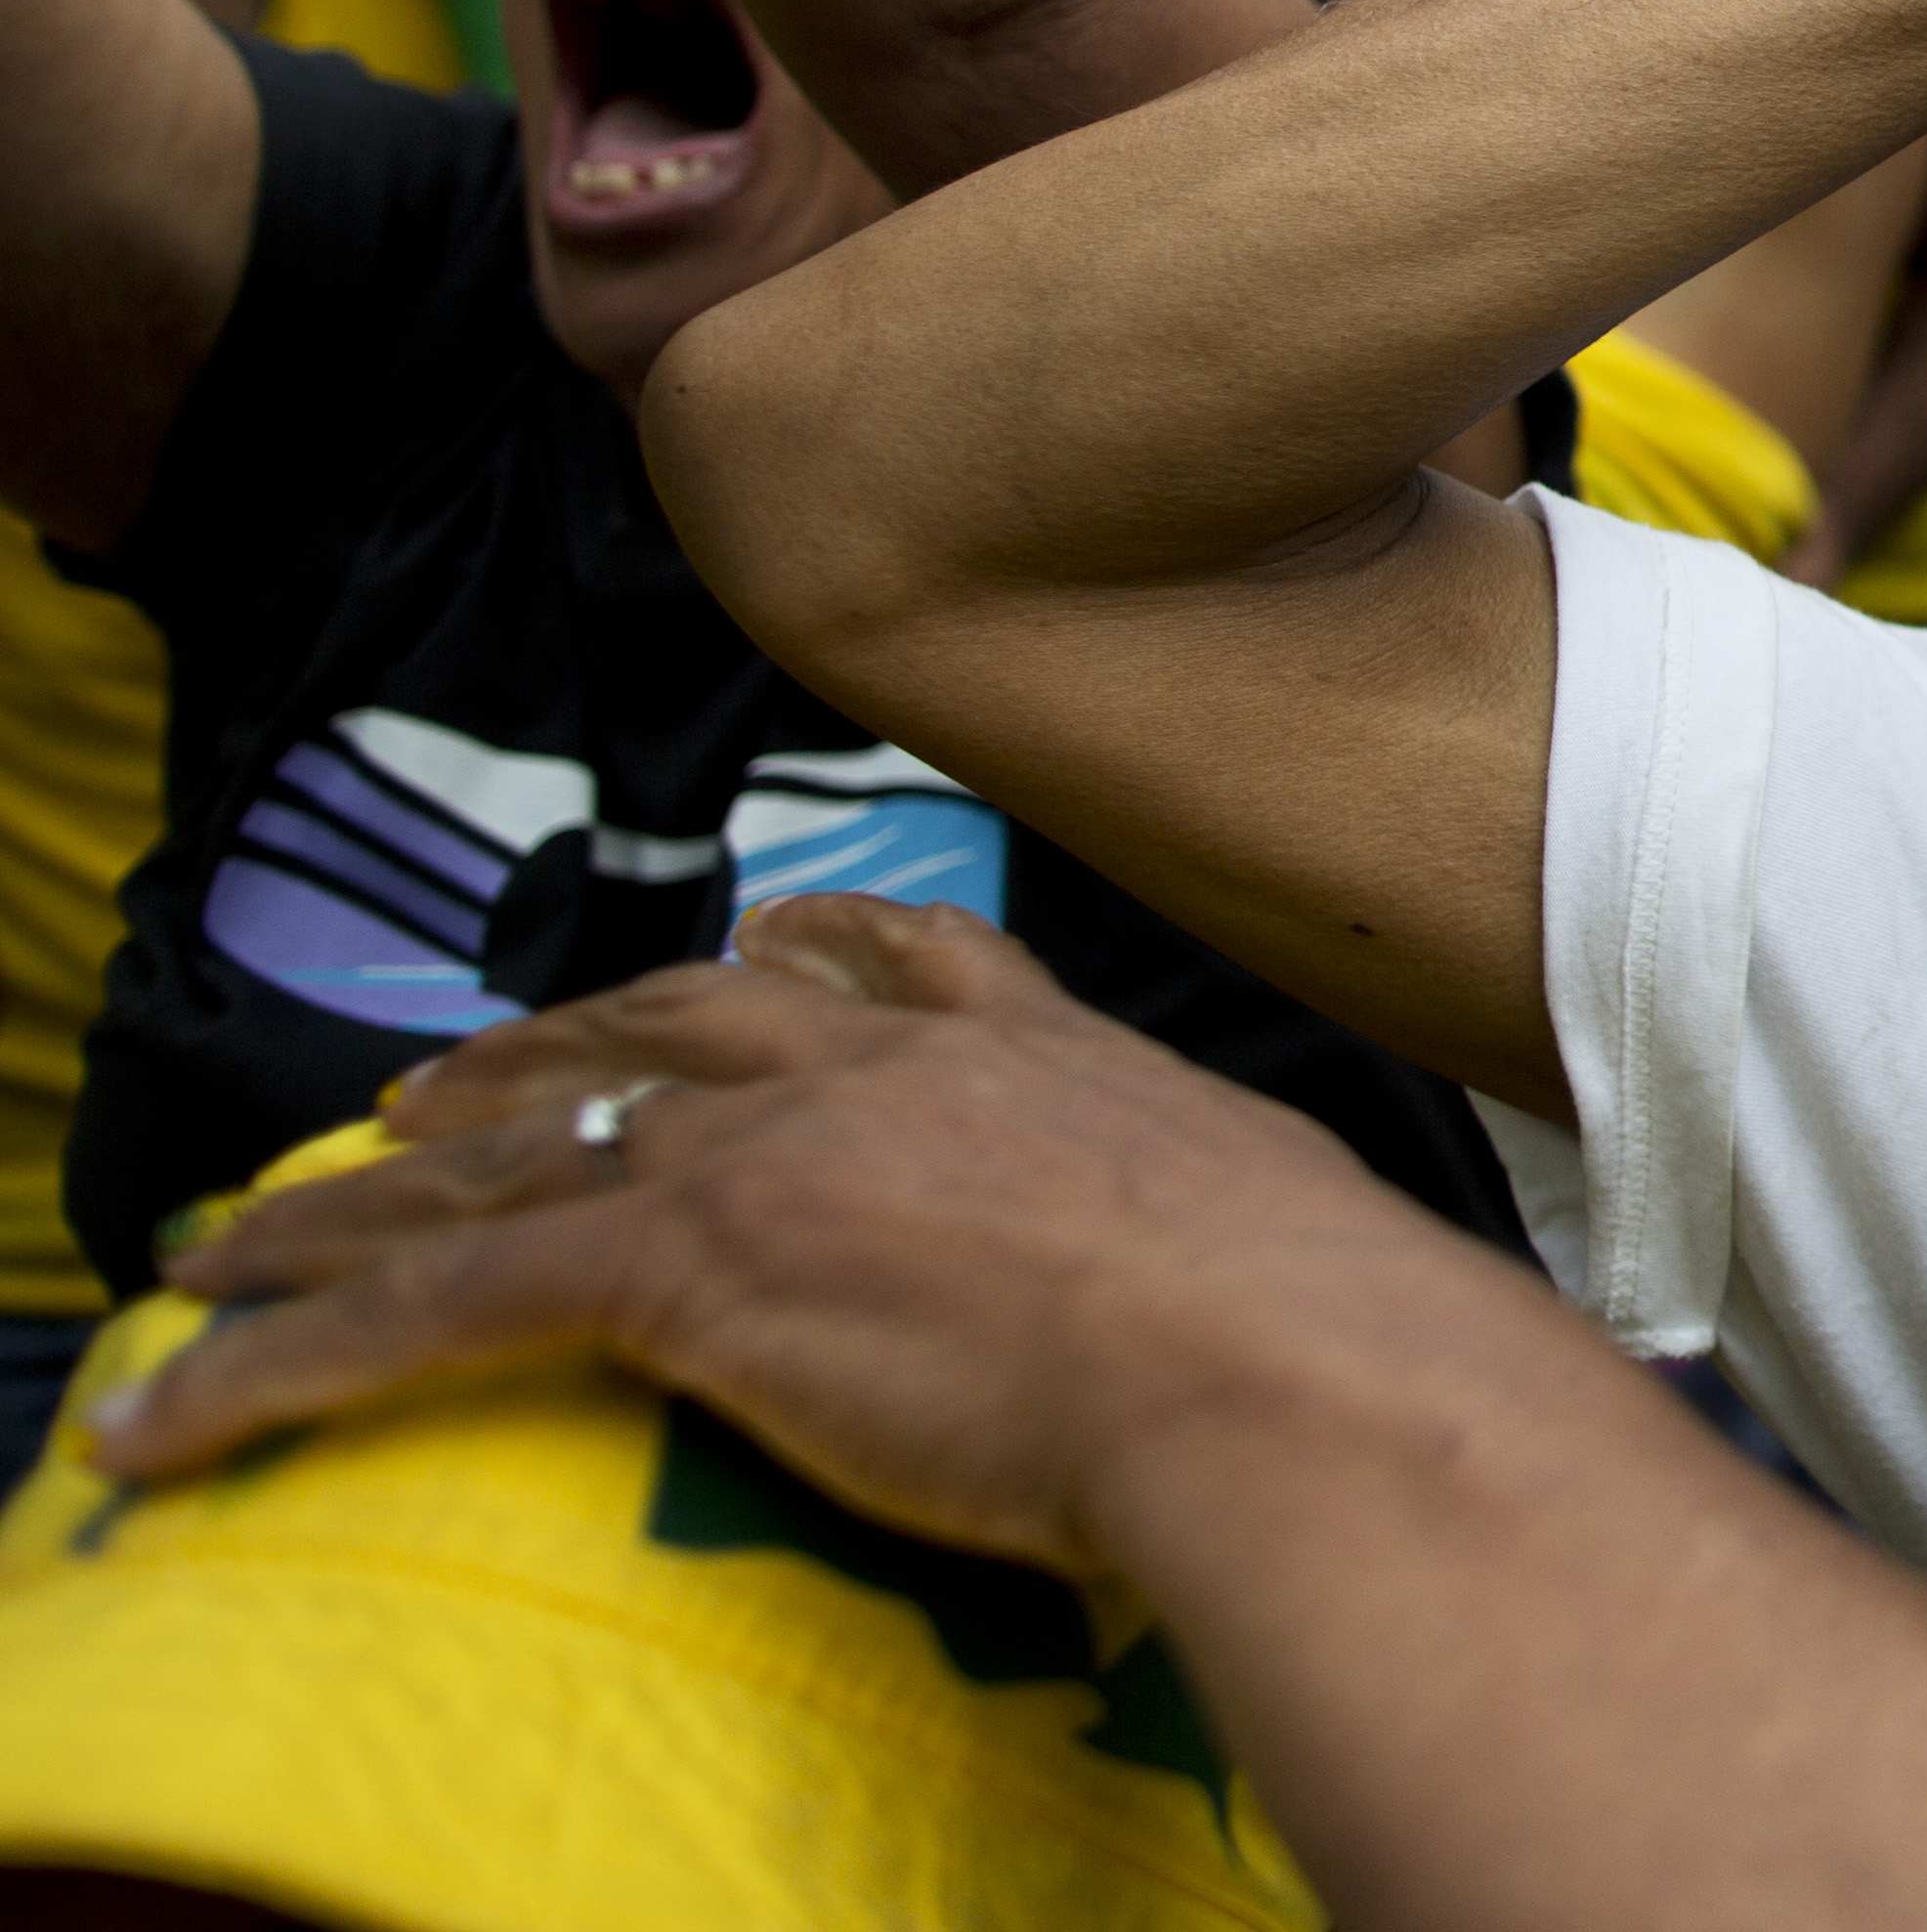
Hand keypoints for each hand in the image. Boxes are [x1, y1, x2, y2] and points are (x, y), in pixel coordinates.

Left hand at [94, 900, 1433, 1580]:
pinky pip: (439, 1301)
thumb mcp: (1281, 1228)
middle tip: (439, 1085)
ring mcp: (772, 1152)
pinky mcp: (677, 1267)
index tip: (757, 942)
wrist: (1273, 1357)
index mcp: (1039, 1055)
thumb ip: (1232, 1229)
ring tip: (263, 1221)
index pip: (895, 964)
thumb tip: (1293, 1289)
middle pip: (672, 1024)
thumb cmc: (1321, 1327)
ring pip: (516, 1145)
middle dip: (546, 1050)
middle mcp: (885, 1071)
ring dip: (364, 1192)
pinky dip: (292, 1351)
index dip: (805, 951)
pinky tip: (196, 1393)